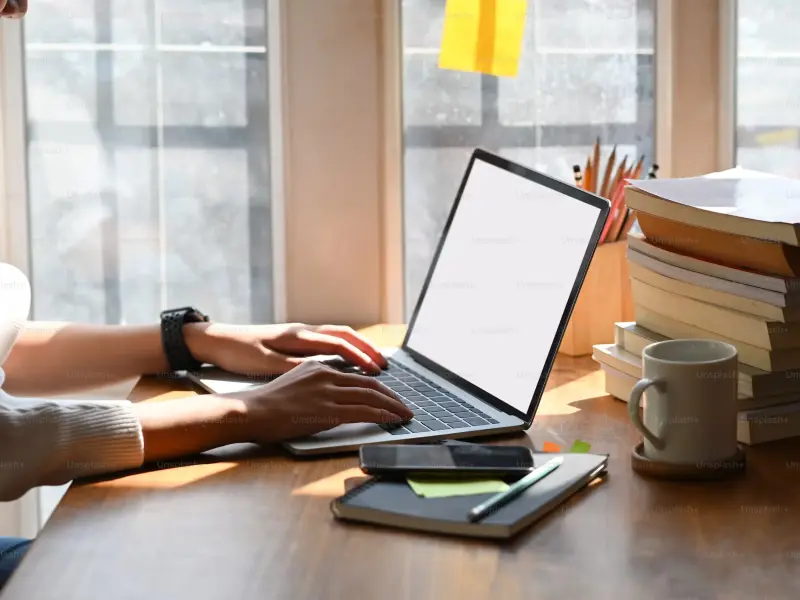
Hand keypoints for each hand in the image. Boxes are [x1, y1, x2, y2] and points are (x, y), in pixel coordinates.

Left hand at [184, 322, 387, 376]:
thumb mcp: (265, 364)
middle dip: (367, 348)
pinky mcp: (293, 339)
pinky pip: (327, 339)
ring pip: (337, 334)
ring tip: (373, 361)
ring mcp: (299, 333)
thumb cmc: (239, 352)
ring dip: (357, 346)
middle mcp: (303, 330)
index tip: (378, 370)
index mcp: (299, 336)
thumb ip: (295, 367)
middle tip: (385, 364)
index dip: (361, 357)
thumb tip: (323, 372)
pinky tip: (346, 359)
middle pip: (345, 334)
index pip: (340, 343)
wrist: (216, 340)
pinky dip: (344, 347)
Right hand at [230, 360, 412, 441]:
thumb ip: (317, 386)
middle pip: (370, 384)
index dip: (379, 387)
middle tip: (405, 407)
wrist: (248, 412)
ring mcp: (327, 392)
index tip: (390, 396)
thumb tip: (336, 398)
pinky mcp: (326, 410)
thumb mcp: (295, 385)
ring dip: (393, 407)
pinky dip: (382, 415)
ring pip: (371, 396)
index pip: (357, 376)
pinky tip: (392, 420)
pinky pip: (363, 411)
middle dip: (392, 396)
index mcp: (319, 367)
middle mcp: (326, 374)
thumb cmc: (266, 406)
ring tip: (405, 415)